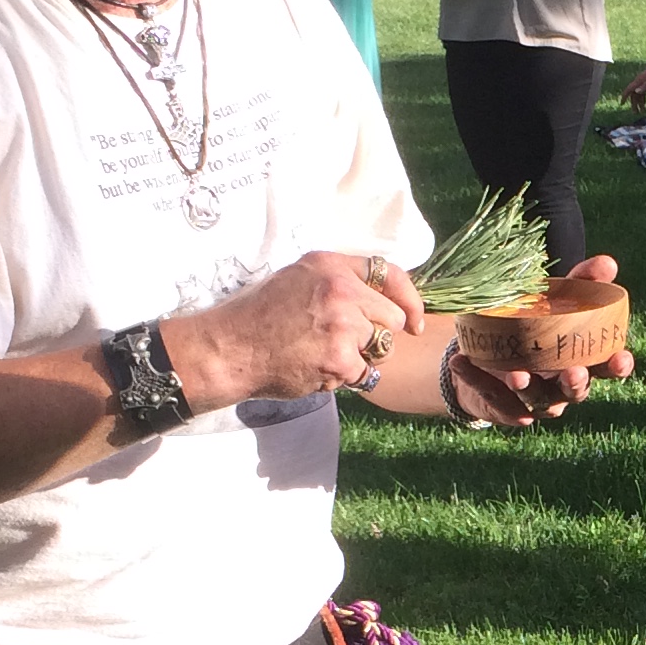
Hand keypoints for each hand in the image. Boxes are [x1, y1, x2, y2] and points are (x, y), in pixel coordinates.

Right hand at [160, 248, 427, 411]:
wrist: (230, 348)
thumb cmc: (260, 317)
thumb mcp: (298, 280)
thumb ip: (338, 283)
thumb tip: (383, 301)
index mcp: (330, 265)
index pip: (390, 273)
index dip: (410, 300)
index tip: (415, 321)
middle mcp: (341, 289)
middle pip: (393, 319)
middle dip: (377, 336)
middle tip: (344, 344)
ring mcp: (343, 324)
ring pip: (380, 349)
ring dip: (359, 359)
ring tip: (321, 354)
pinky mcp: (340, 358)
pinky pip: (362, 374)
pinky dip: (343, 378)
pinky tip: (314, 369)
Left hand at [447, 254, 634, 425]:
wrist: (490, 351)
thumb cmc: (536, 325)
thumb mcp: (557, 299)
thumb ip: (582, 282)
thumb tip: (607, 263)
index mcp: (582, 362)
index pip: (607, 368)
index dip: (617, 366)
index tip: (622, 357)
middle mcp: (563, 387)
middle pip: (575, 392)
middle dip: (575, 384)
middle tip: (573, 372)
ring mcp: (534, 401)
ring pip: (536, 401)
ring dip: (527, 387)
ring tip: (515, 374)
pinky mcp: (503, 407)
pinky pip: (493, 399)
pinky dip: (476, 381)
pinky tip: (461, 362)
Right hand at [623, 57, 645, 113]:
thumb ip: (645, 86)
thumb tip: (636, 92)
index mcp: (638, 81)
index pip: (628, 90)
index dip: (624, 97)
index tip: (622, 103)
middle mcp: (638, 82)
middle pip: (633, 95)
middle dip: (634, 104)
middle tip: (636, 113)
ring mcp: (642, 83)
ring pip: (638, 94)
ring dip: (639, 103)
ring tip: (642, 112)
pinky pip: (642, 92)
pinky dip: (643, 98)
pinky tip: (644, 103)